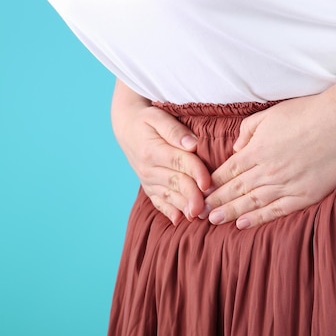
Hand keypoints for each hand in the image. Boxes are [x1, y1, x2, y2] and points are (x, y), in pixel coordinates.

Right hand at [112, 103, 210, 224]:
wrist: (127, 128)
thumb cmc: (146, 120)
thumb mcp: (158, 116)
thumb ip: (175, 130)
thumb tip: (192, 144)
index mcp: (152, 150)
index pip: (178, 162)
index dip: (195, 172)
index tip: (208, 183)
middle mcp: (148, 168)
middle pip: (175, 182)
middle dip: (192, 196)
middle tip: (206, 207)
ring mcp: (148, 180)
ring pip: (168, 195)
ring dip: (183, 206)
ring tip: (198, 215)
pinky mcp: (149, 188)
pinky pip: (158, 202)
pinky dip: (169, 211)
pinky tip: (179, 220)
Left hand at [201, 94, 335, 228]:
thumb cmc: (307, 113)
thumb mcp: (270, 114)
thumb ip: (248, 131)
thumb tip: (236, 149)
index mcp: (256, 150)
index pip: (228, 171)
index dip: (213, 184)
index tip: (200, 192)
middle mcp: (266, 171)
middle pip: (234, 190)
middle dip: (214, 202)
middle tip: (198, 213)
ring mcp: (285, 185)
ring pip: (251, 203)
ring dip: (230, 213)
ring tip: (213, 221)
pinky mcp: (303, 196)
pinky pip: (275, 210)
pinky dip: (257, 218)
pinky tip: (243, 224)